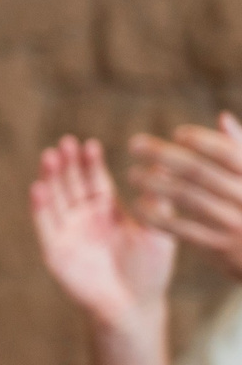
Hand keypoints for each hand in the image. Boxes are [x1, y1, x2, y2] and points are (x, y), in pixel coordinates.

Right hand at [32, 137, 174, 334]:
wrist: (132, 305)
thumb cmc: (149, 270)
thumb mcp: (158, 231)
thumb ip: (156, 201)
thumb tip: (161, 165)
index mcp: (107, 210)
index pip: (94, 180)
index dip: (90, 162)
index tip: (89, 144)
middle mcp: (84, 218)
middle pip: (71, 184)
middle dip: (67, 164)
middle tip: (65, 143)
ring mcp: (67, 233)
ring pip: (55, 199)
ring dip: (50, 178)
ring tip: (50, 156)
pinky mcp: (54, 250)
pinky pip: (44, 225)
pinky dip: (40, 206)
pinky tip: (38, 187)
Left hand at [133, 114, 241, 279]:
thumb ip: (240, 150)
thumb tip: (222, 117)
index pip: (228, 153)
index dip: (203, 140)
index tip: (177, 133)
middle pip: (199, 172)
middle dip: (164, 155)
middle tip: (135, 144)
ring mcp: (233, 223)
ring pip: (188, 199)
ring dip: (155, 184)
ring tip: (133, 174)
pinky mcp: (219, 247)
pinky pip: (183, 230)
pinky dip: (158, 217)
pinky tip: (138, 206)